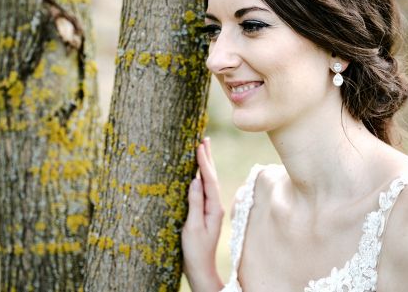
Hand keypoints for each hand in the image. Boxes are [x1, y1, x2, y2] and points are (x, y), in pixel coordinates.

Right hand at [182, 137, 223, 290]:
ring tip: (201, 149)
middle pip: (211, 177)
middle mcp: (214, 206)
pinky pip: (204, 189)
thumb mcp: (193, 226)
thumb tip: (195, 180)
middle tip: (203, 139)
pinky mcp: (205, 212)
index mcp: (213, 208)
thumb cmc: (195, 250)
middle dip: (207, 158)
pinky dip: (201, 176)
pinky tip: (197, 172)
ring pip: (208, 182)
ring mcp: (211, 209)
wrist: (200, 268)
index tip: (199, 145)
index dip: (204, 162)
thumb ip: (195, 203)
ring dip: (205, 165)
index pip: (209, 179)